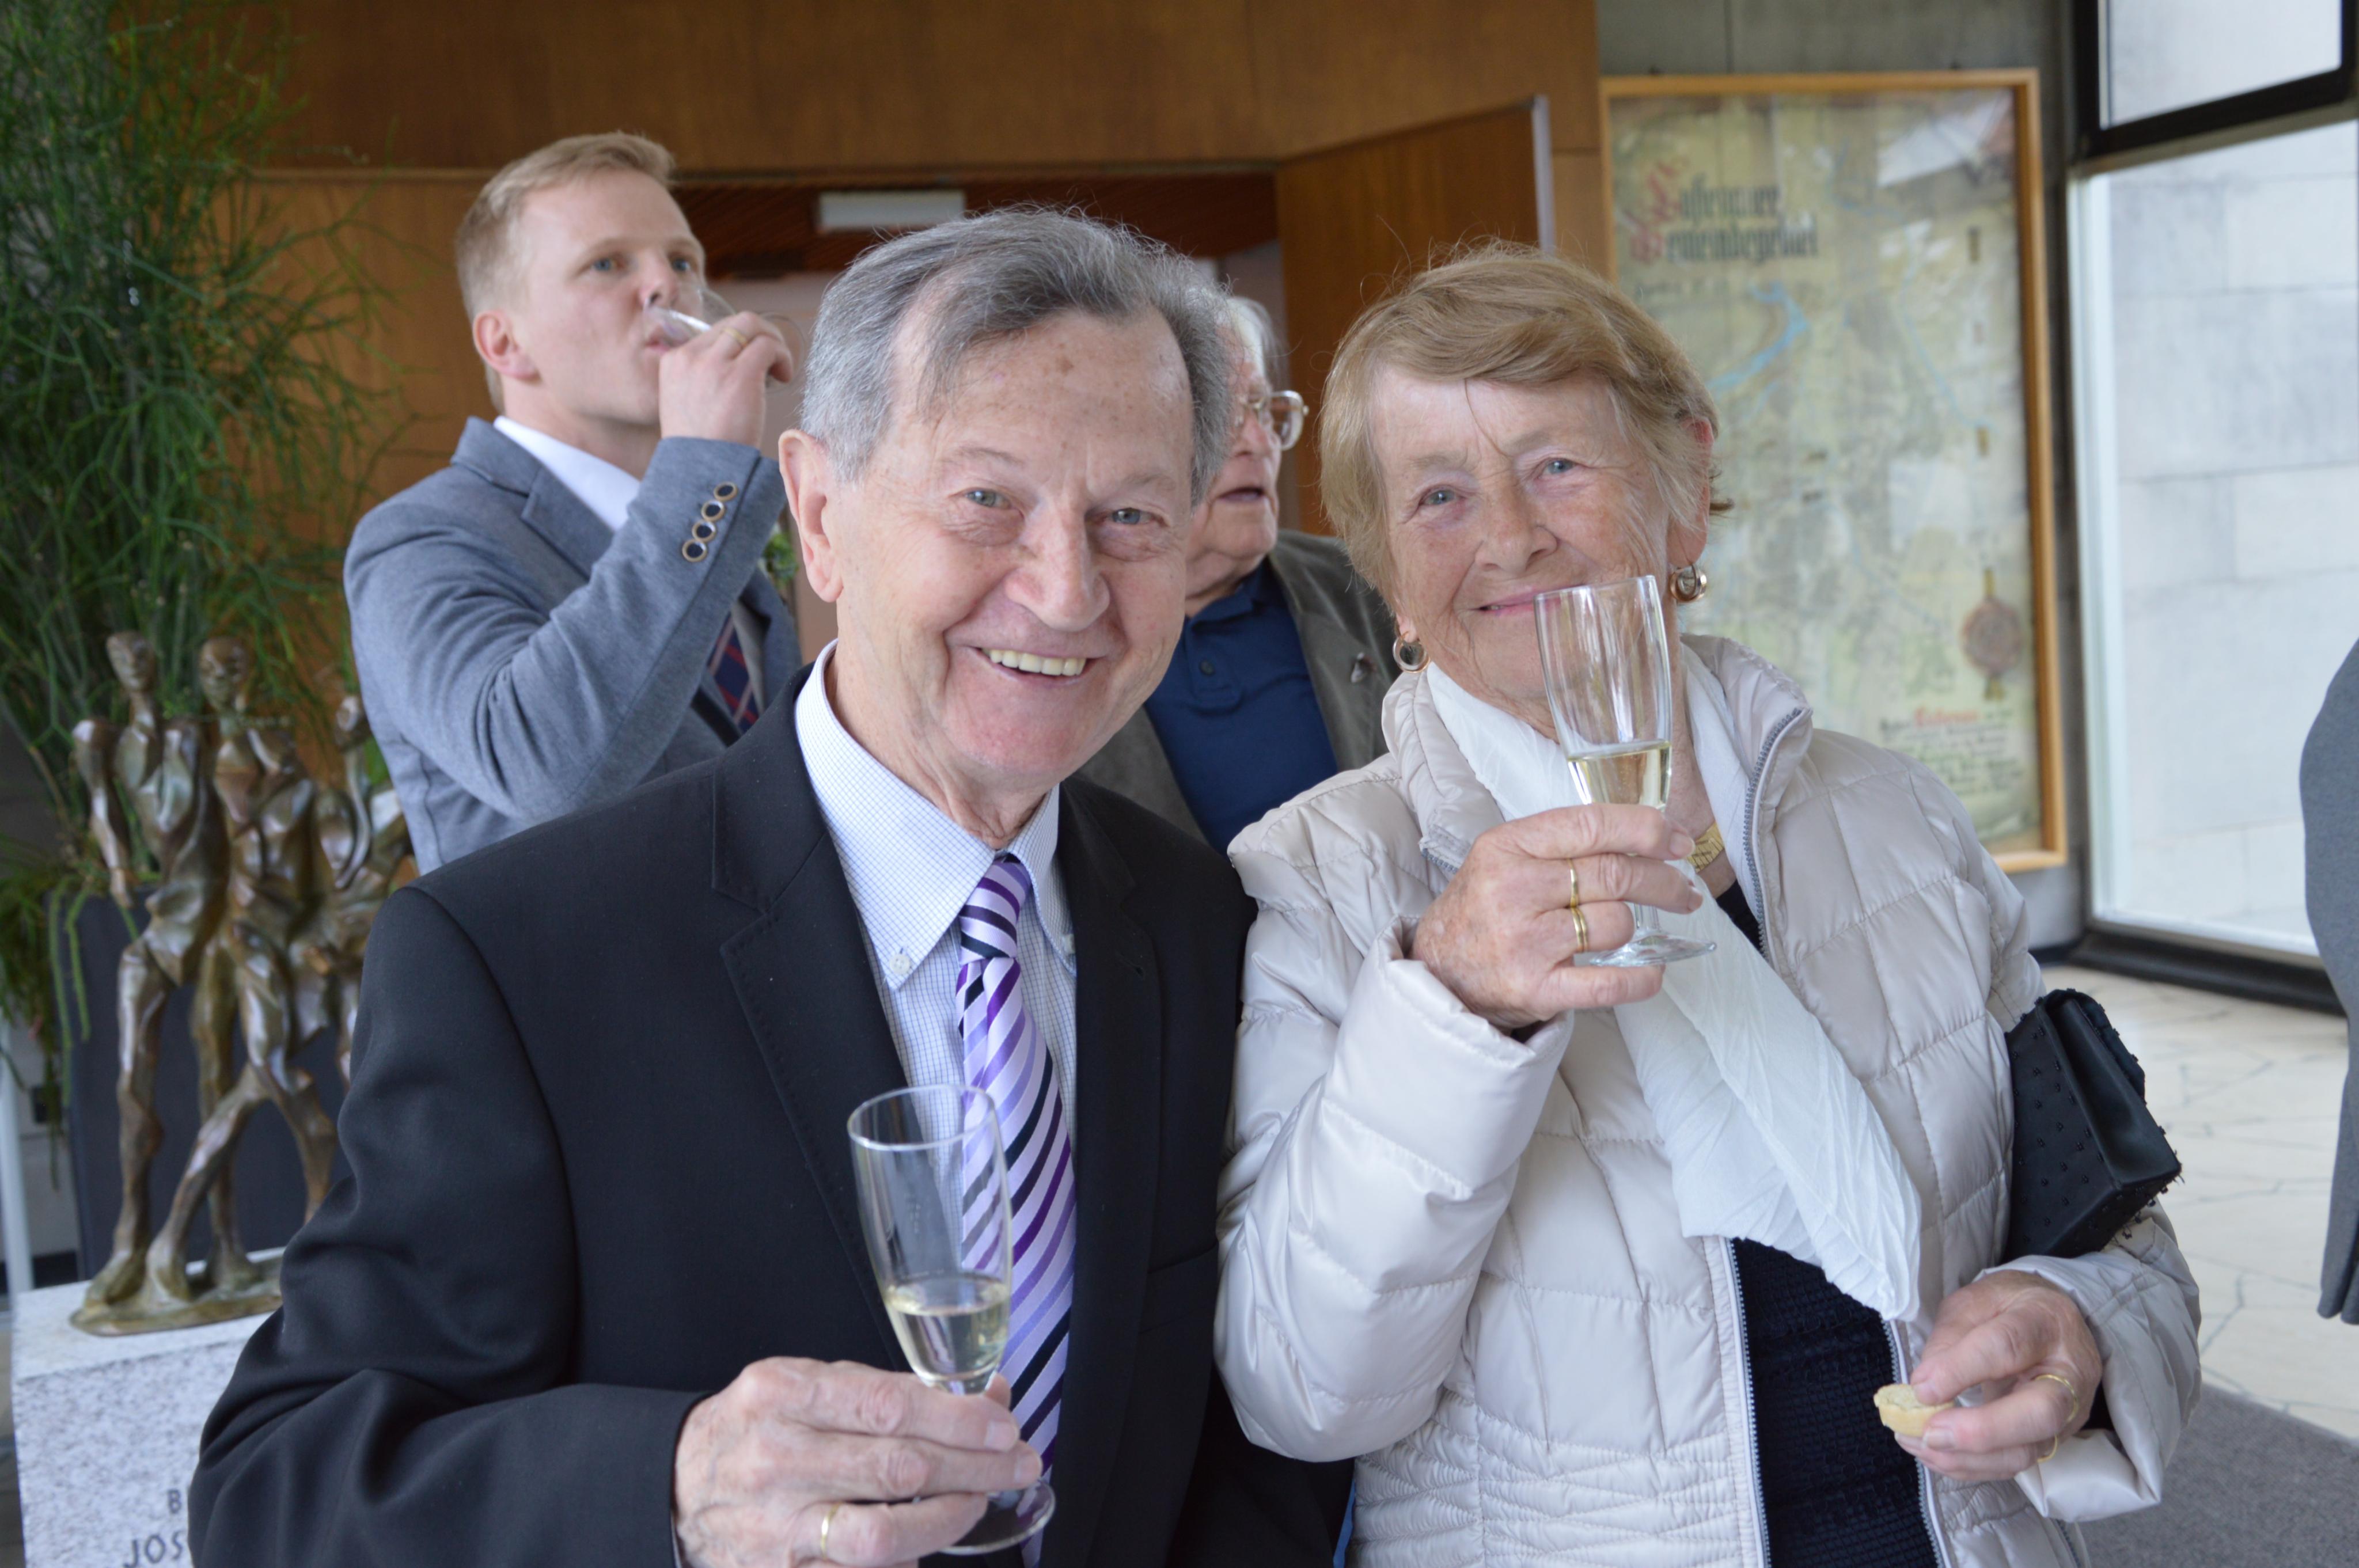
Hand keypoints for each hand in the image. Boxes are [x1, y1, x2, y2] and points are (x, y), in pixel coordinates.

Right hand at [658, 311, 792, 449]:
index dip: (739, 343)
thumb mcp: (685, 403)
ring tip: (780, 367)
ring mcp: (714, 363)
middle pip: (734, 322)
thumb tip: (734, 367)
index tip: (751, 364)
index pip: (714, 333)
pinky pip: (768, 346)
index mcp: (674, 361)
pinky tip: (784, 377)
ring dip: (773, 341)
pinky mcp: (739, 374)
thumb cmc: (699, 447)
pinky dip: (782, 356)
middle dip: (759, 335)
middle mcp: (691, 356)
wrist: (699, 471)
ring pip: (751, 324)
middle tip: (772, 360)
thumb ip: (700, 379)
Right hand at [673, 1359, 1037, 1566]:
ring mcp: (776, 1526)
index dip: (956, 1419)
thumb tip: (983, 1400)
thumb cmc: (758, 1425)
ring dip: (946, 1519)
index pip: (888, 1406)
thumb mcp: (806, 1383)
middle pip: (898, 1468)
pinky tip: (921, 1546)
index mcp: (783, 1395)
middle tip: (1017, 1462)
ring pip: (882, 1534)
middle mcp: (777, 1459)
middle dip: (974, 1466)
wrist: (675, 1484)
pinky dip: (901, 1563)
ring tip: (976, 1501)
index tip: (1001, 1424)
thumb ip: (885, 1390)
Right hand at [1410, 805, 1700, 1029]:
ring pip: (1615, 924)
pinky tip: (1652, 972)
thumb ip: (1564, 843)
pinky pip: (1607, 983)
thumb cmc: (1483, 909)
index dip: (1646, 830)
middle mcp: (1513, 889)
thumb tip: (1648, 838)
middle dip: (1662, 881)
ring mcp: (1524, 941)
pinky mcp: (1535, 988)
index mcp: (1508, 846)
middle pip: (1614, 874)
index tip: (1678, 841)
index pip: (1591, 825)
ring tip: (1629, 929)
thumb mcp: (1505, 857)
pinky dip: (1641, 979)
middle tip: (1683, 890)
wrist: (1437, 971)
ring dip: (1635, 927)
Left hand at [1898, 1271, 2102, 1481]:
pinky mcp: (2052, 1439)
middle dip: (1980, 1431)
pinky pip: (2013, 1464)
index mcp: (2046, 1322)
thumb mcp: (1975, 1302)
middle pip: (2039, 1413)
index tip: (1921, 1389)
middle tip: (1930, 1433)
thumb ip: (1950, 1338)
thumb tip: (1924, 1387)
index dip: (1961, 1371)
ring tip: (1919, 1444)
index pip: (2007, 1347)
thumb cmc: (2009, 1308)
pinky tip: (1935, 1454)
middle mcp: (2069, 1373)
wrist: (2052, 1322)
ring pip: (2026, 1451)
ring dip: (1967, 1458)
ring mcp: (2067, 1413)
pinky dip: (1970, 1466)